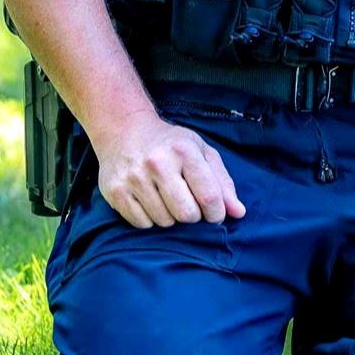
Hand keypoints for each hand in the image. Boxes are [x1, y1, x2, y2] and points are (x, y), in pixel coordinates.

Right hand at [91, 111, 245, 228]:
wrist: (125, 131)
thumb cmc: (170, 144)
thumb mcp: (201, 152)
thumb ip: (223, 183)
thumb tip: (239, 213)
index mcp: (184, 151)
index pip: (209, 196)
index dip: (217, 213)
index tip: (215, 215)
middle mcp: (157, 163)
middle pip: (187, 214)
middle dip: (194, 216)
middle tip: (189, 205)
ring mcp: (134, 178)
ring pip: (164, 221)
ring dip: (171, 218)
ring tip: (168, 199)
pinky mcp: (115, 192)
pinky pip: (142, 224)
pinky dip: (150, 220)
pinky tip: (150, 202)